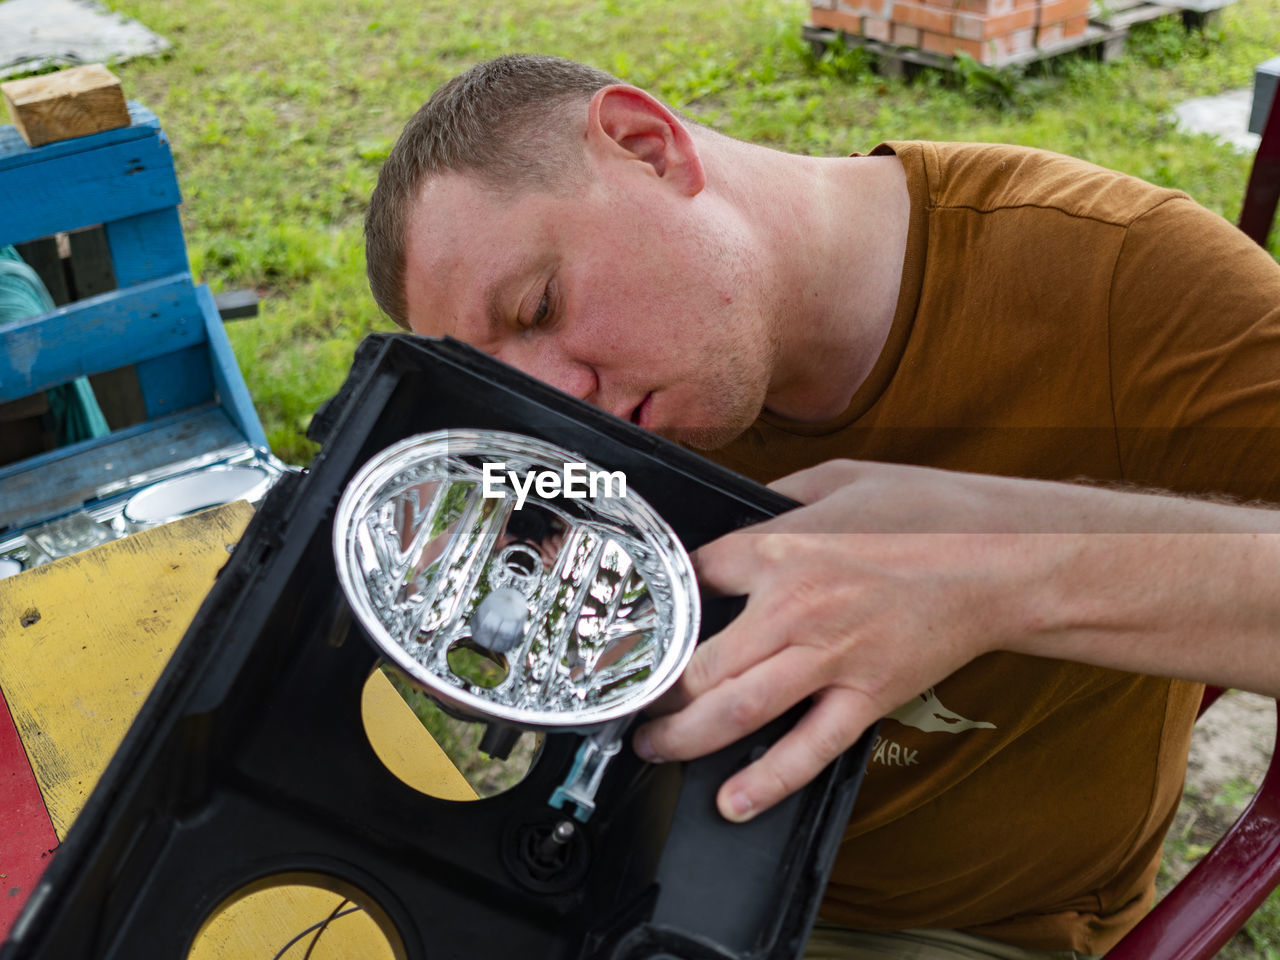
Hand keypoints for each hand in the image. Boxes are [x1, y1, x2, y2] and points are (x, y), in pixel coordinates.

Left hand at [632, 460, 1061, 821]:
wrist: (1008, 557)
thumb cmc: (930, 511)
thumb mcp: (839, 477)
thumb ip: (780, 499)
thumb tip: (744, 511)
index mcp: (782, 548)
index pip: (695, 577)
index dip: (666, 598)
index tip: (648, 617)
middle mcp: (795, 608)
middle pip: (699, 659)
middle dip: (654, 687)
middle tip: (629, 700)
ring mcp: (831, 658)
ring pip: (737, 710)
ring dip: (684, 738)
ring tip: (652, 748)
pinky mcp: (868, 696)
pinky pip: (809, 748)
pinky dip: (769, 782)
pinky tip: (733, 802)